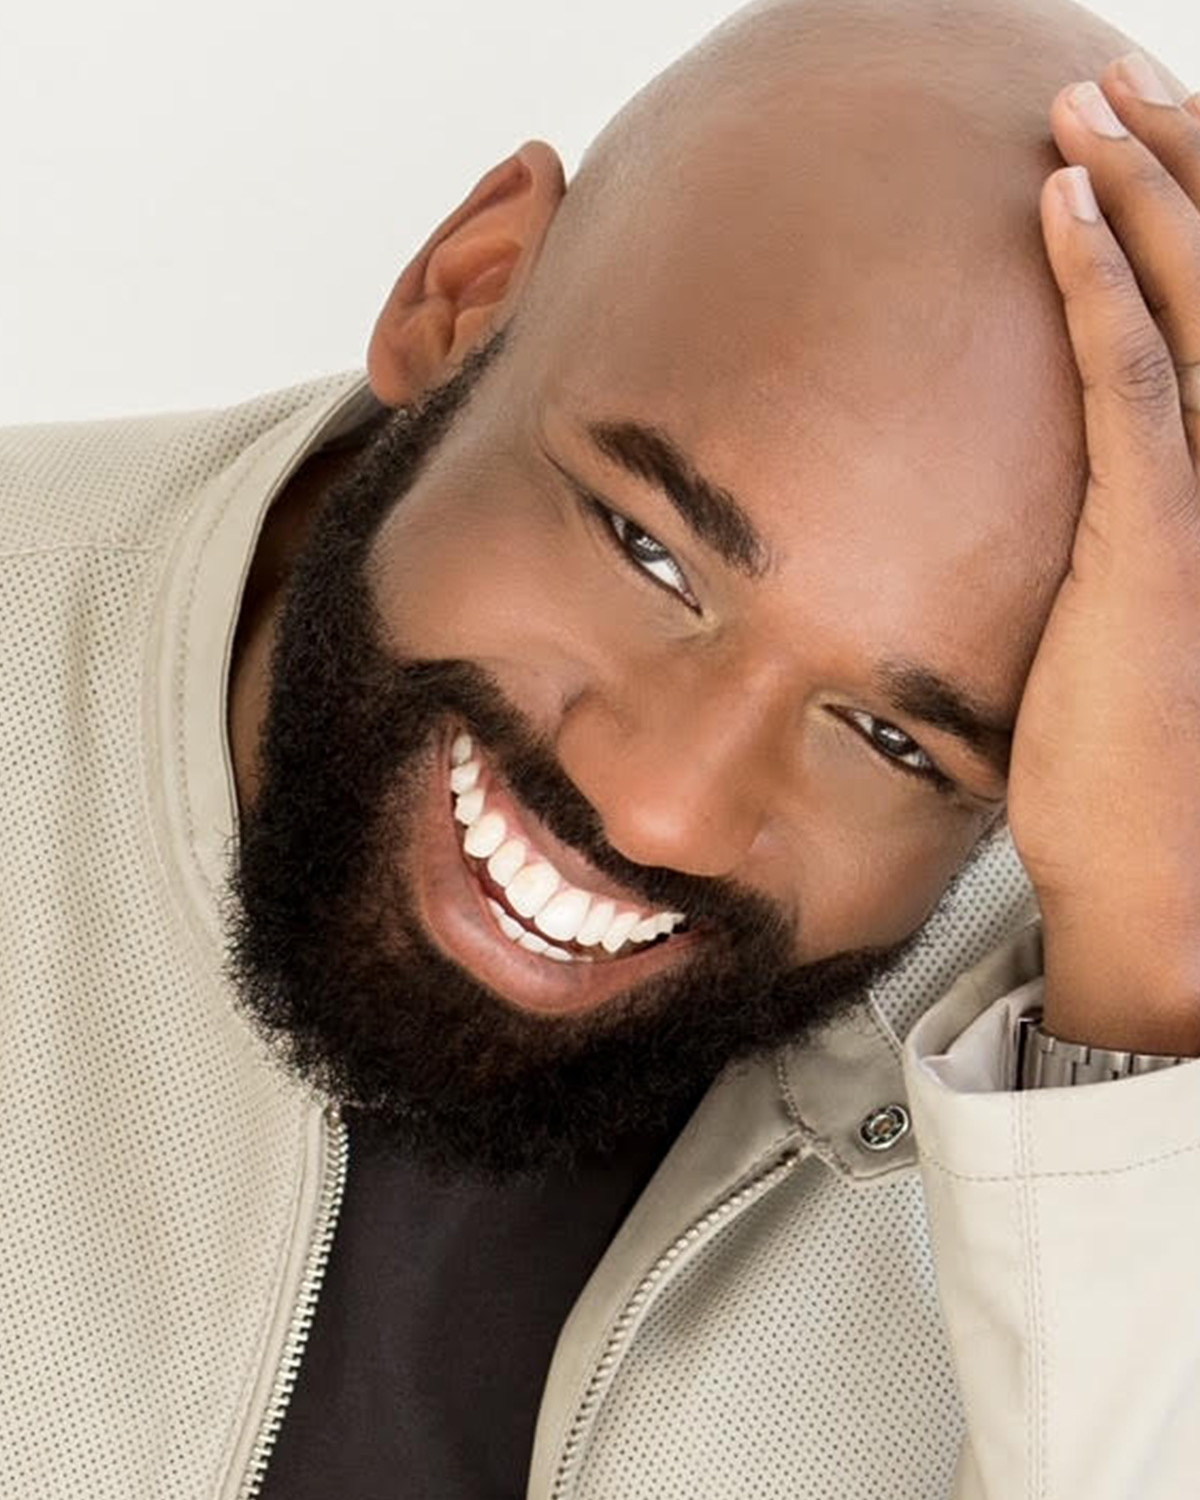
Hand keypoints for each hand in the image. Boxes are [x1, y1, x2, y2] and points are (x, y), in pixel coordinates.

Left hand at [1006, 56, 1199, 1052]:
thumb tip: (1043, 498)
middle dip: (1181, 166)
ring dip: (1142, 191)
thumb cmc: (1127, 764)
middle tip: (1116, 84)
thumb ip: (1103, 543)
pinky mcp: (1157, 540)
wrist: (1158, 872)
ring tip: (1082, 105)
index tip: (1131, 148)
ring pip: (1193, 304)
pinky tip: (1059, 205)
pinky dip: (1101, 285)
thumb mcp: (1115, 629)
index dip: (1188, 219)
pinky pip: (1133, 382)